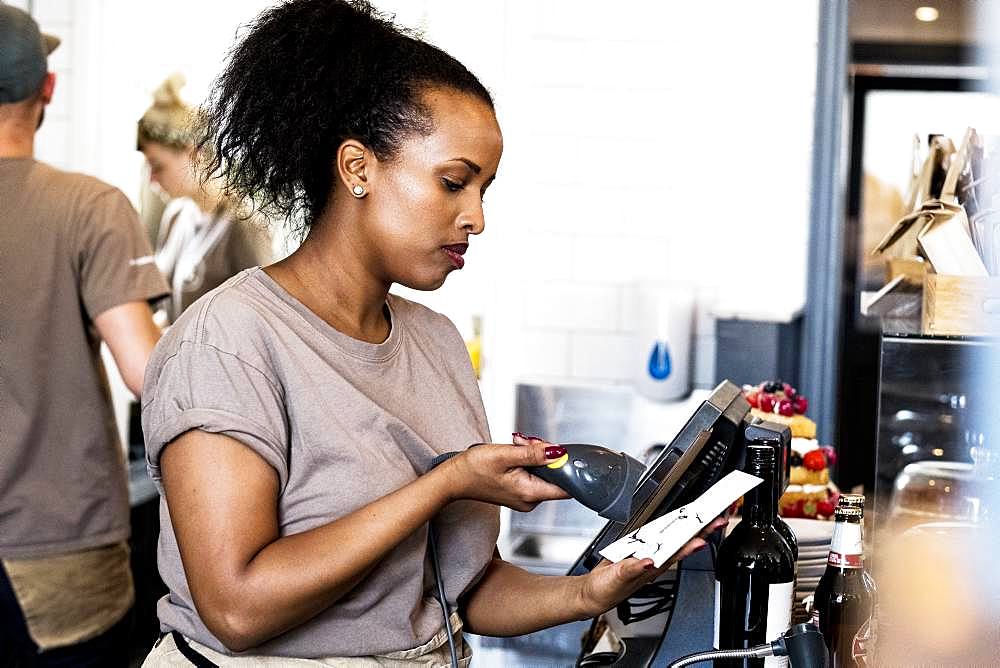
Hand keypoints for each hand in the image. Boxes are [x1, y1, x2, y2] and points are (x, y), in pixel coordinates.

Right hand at [440, 435, 570, 510]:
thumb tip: (558, 453)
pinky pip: (533, 473)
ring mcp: (525, 497)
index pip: (566, 487)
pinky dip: (527, 460)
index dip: (566, 466)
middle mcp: (530, 500)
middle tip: (525, 443)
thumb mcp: (505, 455)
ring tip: (515, 446)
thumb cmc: (473, 469)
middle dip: (544, 454)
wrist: (453, 479)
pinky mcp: (519, 491)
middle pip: (554, 475)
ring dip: (534, 455)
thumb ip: (534, 454)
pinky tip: (514, 453)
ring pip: (544, 472)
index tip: (557, 451)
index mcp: (530, 493)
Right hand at [574, 515, 728, 617]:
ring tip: (705, 520)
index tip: (708, 533)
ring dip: (688, 530)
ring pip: (671, 539)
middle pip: (681, 543)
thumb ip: (632, 570)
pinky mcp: (636, 549)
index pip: (678, 551)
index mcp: (652, 568)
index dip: (694, 541)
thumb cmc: (607, 591)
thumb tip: (648, 562)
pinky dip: (664, 531)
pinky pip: (654, 538)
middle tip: (719, 520)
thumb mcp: (618, 580)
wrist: (594, 593)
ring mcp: (647, 555)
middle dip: (701, 531)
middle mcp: (654, 562)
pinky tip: (673, 525)